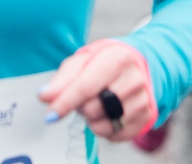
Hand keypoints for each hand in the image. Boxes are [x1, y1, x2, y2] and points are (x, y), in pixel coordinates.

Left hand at [38, 40, 156, 140]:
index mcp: (119, 57)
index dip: (65, 103)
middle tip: (86, 96)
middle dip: (81, 107)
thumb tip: (45, 95)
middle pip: (94, 108)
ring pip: (104, 124)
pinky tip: (108, 114)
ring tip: (98, 103)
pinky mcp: (146, 115)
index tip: (50, 115)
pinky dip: (105, 128)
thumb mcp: (81, 62)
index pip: (87, 87)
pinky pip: (116, 134)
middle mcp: (135, 78)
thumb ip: (62, 79)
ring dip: (92, 119)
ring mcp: (143, 98)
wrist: (132, 66)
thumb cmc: (103, 63)